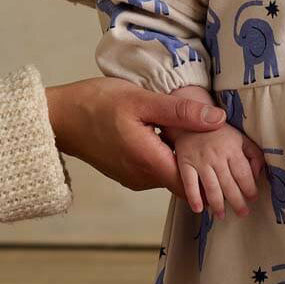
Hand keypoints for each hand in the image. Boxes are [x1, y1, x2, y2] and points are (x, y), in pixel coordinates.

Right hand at [45, 76, 228, 198]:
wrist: (56, 117)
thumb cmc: (95, 104)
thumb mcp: (141, 100)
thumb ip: (181, 112)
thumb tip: (218, 119)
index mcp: (149, 162)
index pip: (195, 183)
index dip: (214, 172)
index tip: (228, 154)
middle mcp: (143, 178)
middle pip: (186, 181)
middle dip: (205, 166)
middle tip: (222, 144)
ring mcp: (134, 178)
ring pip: (172, 175)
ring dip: (187, 160)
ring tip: (202, 137)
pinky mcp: (128, 172)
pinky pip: (158, 170)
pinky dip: (171, 158)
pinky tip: (175, 137)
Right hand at [174, 125, 260, 218]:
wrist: (192, 120)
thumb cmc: (220, 133)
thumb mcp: (242, 138)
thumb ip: (254, 154)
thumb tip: (258, 173)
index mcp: (232, 149)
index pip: (243, 173)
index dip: (249, 188)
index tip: (253, 198)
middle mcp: (217, 156)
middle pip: (229, 183)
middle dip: (237, 201)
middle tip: (243, 213)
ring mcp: (200, 160)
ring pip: (211, 186)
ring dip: (217, 204)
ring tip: (222, 216)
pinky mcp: (185, 163)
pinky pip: (189, 183)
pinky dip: (193, 197)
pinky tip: (198, 209)